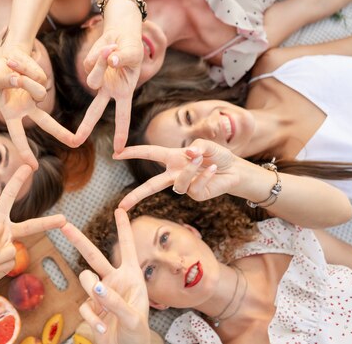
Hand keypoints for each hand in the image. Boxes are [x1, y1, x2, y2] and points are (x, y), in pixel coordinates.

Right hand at [0, 48, 76, 167]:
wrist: (6, 55)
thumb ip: (6, 81)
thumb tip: (19, 80)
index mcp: (12, 114)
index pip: (18, 136)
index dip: (25, 151)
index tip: (33, 167)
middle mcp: (27, 108)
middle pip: (47, 123)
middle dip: (61, 132)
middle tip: (76, 142)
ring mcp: (37, 94)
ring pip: (39, 91)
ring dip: (25, 80)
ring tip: (14, 72)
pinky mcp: (43, 80)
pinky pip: (39, 76)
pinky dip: (27, 68)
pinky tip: (21, 65)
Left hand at [0, 165, 65, 293]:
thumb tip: (2, 228)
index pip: (8, 197)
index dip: (18, 182)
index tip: (29, 166)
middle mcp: (5, 231)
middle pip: (31, 226)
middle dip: (48, 223)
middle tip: (64, 219)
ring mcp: (8, 248)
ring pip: (10, 252)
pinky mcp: (8, 264)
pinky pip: (7, 265)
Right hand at [61, 209, 149, 343]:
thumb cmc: (138, 333)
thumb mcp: (133, 317)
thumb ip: (115, 300)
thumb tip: (96, 286)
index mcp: (132, 276)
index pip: (127, 247)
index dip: (123, 228)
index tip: (120, 209)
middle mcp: (114, 280)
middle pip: (93, 255)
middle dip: (78, 239)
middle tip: (64, 224)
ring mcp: (100, 294)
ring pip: (85, 279)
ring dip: (92, 289)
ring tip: (102, 304)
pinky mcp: (90, 308)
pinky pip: (84, 306)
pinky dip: (93, 318)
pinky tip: (103, 328)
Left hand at [73, 44, 140, 152]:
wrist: (121, 34)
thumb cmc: (132, 48)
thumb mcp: (134, 54)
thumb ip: (123, 58)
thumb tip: (110, 61)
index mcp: (124, 92)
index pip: (123, 116)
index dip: (121, 133)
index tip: (119, 151)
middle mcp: (108, 90)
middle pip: (94, 111)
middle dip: (85, 127)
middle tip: (75, 142)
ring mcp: (97, 79)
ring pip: (92, 79)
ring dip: (102, 63)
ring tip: (112, 50)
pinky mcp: (88, 67)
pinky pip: (90, 63)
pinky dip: (99, 53)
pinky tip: (106, 48)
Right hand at [114, 139, 241, 209]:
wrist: (236, 170)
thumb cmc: (218, 156)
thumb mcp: (208, 146)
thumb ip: (198, 147)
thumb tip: (188, 154)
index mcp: (173, 158)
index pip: (149, 154)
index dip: (132, 152)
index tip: (116, 153)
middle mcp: (175, 172)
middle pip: (151, 186)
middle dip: (136, 195)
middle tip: (122, 205)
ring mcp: (185, 185)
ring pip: (177, 184)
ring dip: (190, 170)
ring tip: (203, 160)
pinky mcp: (196, 194)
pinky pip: (194, 188)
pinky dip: (204, 177)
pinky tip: (213, 170)